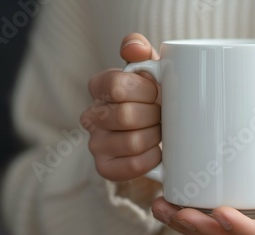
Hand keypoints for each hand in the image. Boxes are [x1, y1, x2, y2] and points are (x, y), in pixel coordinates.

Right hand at [81, 33, 161, 181]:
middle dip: (154, 115)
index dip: (144, 90)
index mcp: (100, 87)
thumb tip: (134, 47)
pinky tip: (158, 151)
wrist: (161, 133)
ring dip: (155, 137)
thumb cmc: (155, 99)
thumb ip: (140, 52)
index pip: (115, 84)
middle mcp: (92, 115)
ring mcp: (96, 143)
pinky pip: (133, 165)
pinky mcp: (105, 167)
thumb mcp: (152, 71)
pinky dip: (153, 158)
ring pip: (132, 142)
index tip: (157, 91)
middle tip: (163, 114)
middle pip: (125, 116)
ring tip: (160, 132)